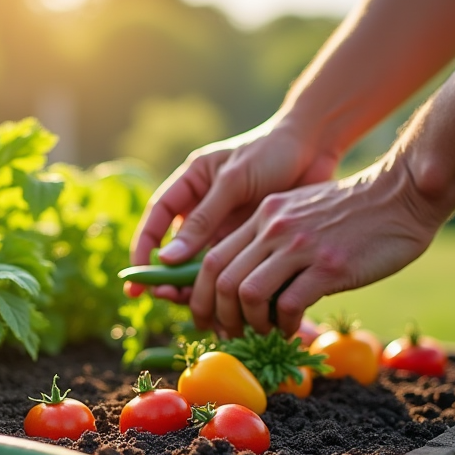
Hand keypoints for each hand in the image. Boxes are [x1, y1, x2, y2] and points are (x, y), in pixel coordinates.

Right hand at [126, 115, 338, 303]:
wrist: (316, 147)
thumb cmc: (272, 152)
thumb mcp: (234, 182)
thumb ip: (203, 220)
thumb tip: (167, 259)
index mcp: (190, 184)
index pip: (157, 219)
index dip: (144, 248)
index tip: (137, 275)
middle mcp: (203, 207)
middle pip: (176, 247)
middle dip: (166, 274)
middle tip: (161, 298)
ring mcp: (225, 225)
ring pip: (201, 261)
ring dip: (194, 284)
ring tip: (191, 307)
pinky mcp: (248, 239)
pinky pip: (229, 266)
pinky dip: (223, 284)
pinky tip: (221, 303)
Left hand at [189, 151, 443, 336]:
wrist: (404, 194)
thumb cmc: (356, 211)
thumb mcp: (301, 211)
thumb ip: (274, 238)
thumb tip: (252, 280)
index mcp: (264, 216)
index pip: (212, 259)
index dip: (203, 296)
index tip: (210, 318)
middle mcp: (274, 228)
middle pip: (221, 279)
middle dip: (218, 317)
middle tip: (230, 335)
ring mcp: (300, 246)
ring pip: (248, 294)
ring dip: (250, 324)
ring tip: (263, 333)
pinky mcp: (329, 266)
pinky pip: (289, 305)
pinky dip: (285, 326)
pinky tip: (293, 329)